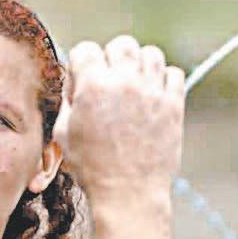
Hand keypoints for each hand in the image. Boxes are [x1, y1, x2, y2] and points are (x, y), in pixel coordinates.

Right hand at [55, 36, 185, 212]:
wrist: (129, 193)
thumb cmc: (92, 168)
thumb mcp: (63, 133)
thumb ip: (69, 100)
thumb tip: (76, 83)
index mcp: (93, 86)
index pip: (86, 48)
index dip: (81, 65)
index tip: (84, 83)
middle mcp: (125, 82)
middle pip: (121, 44)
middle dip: (112, 59)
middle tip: (110, 82)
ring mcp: (152, 92)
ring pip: (150, 53)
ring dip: (140, 66)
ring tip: (134, 87)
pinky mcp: (174, 105)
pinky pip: (174, 74)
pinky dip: (164, 80)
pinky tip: (153, 97)